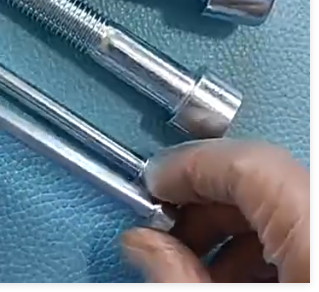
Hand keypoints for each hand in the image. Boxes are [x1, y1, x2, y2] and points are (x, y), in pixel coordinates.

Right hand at [122, 139, 309, 282]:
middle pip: (259, 179)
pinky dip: (259, 240)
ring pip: (277, 200)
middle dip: (202, 200)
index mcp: (313, 233)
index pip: (246, 163)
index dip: (189, 165)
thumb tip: (141, 242)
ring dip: (228, 224)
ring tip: (193, 262)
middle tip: (164, 227)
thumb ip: (178, 278)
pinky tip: (234, 274)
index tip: (154, 181)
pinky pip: (300, 226)